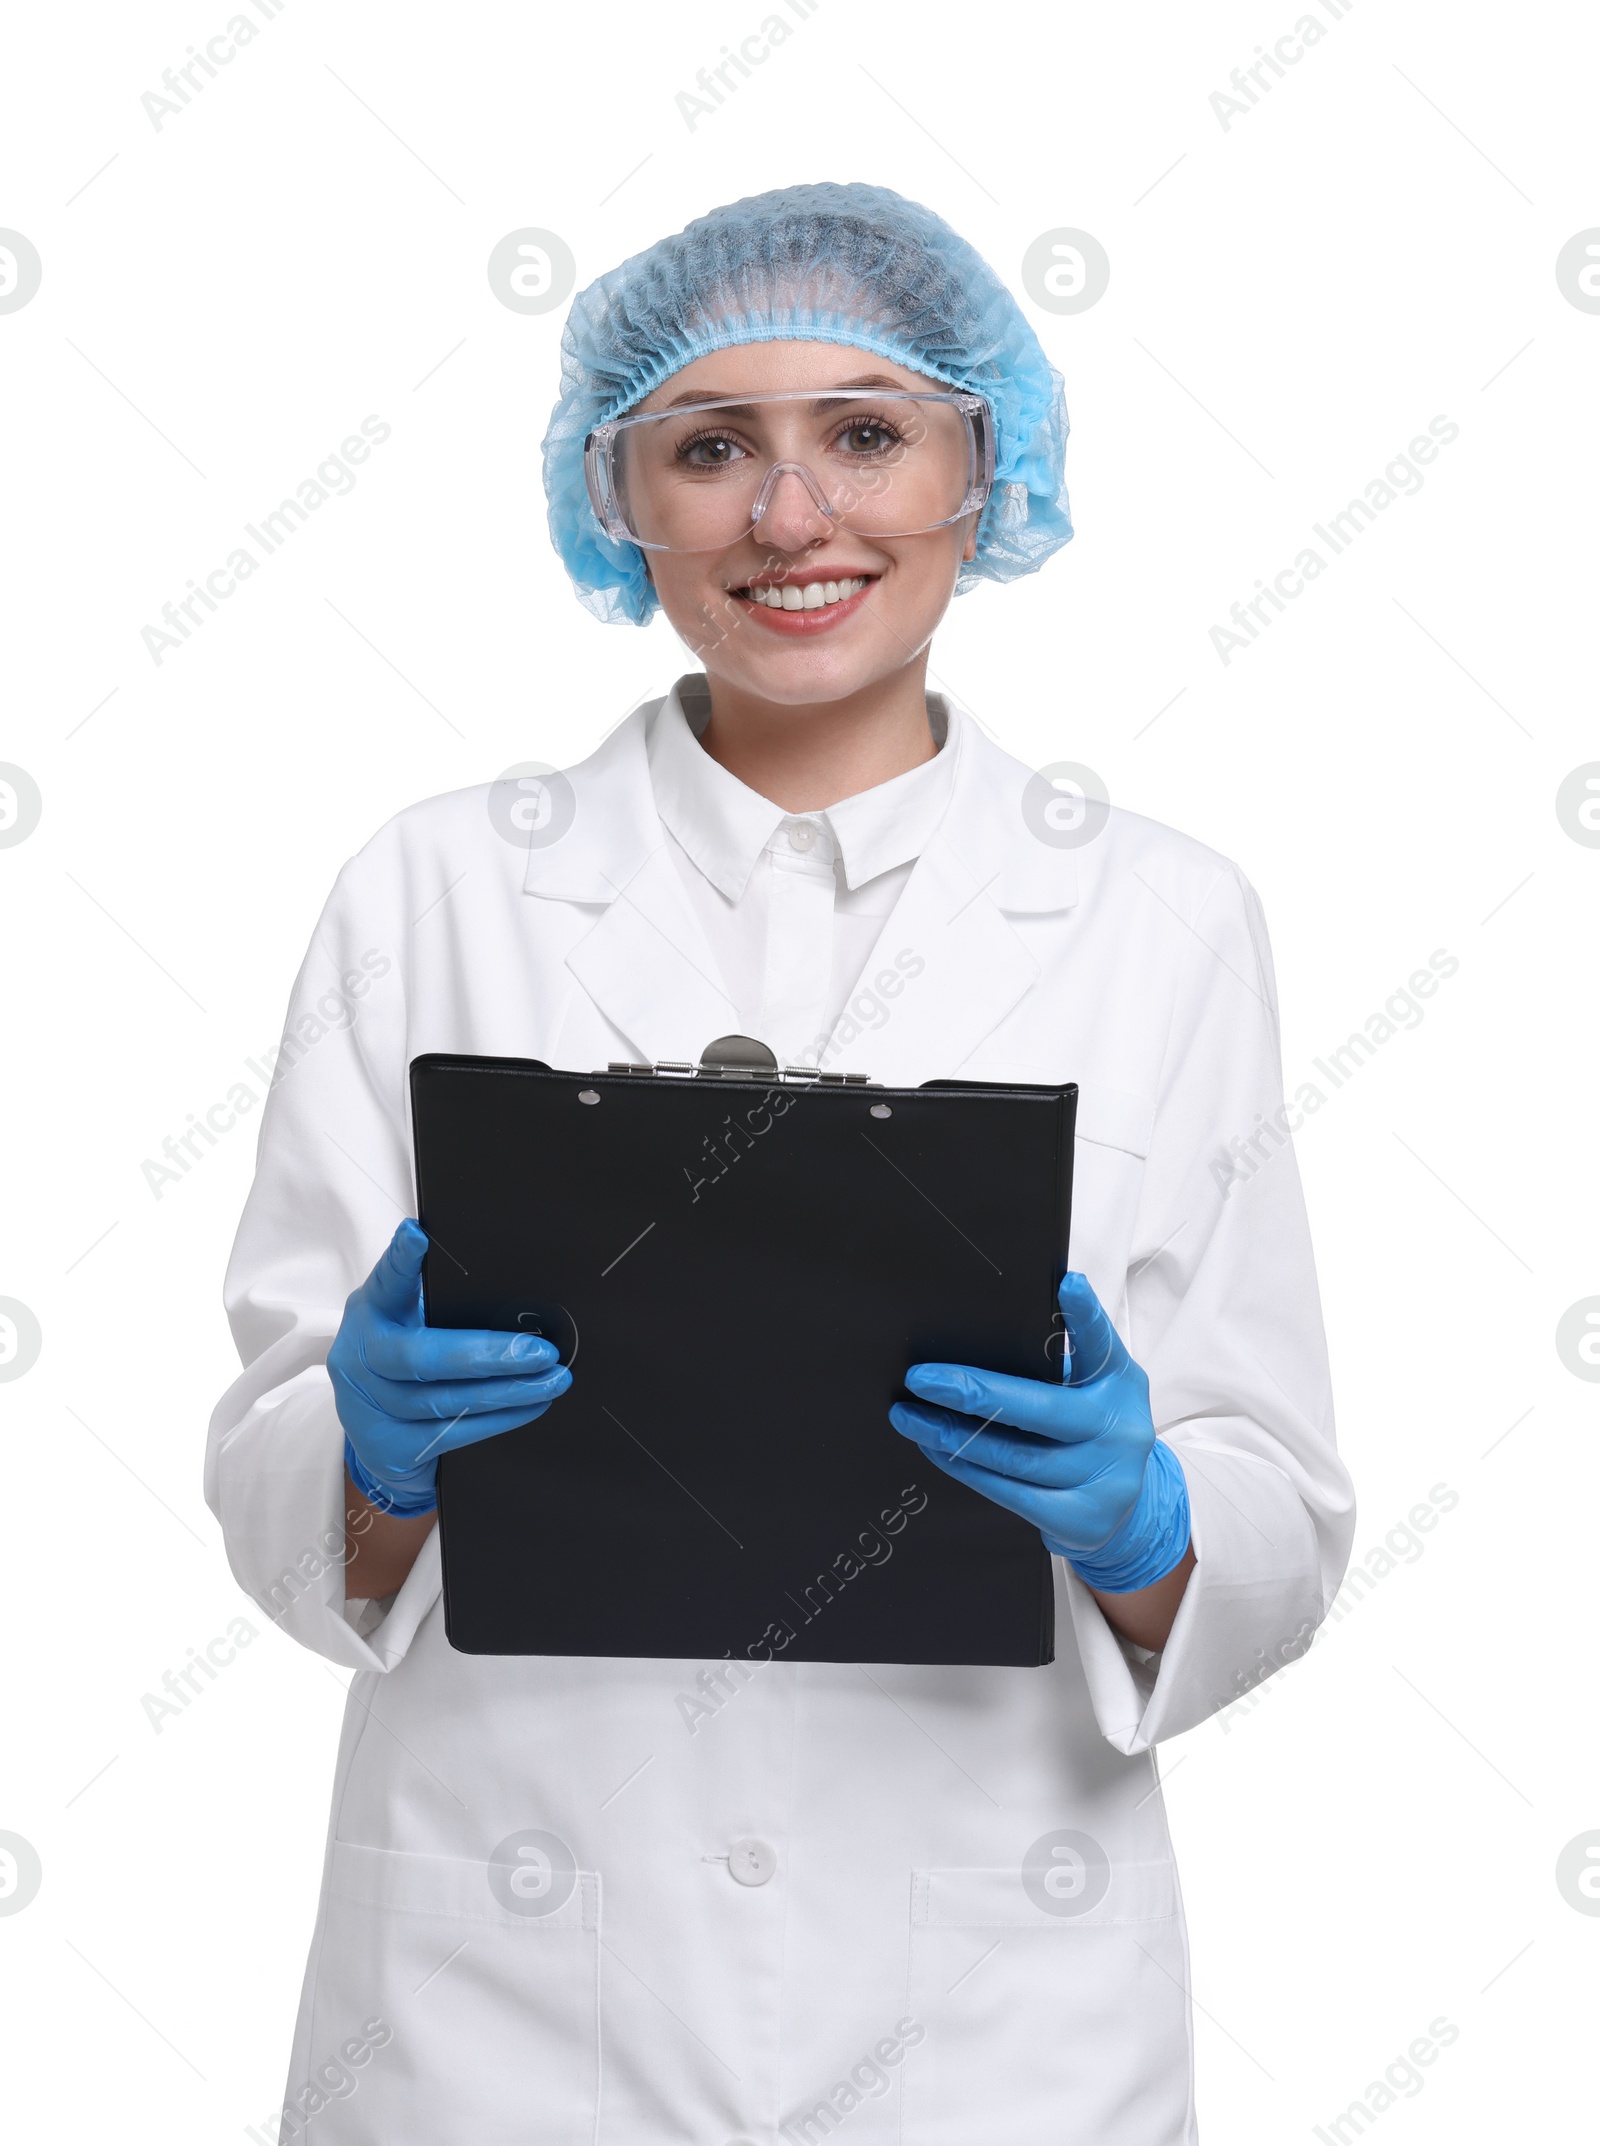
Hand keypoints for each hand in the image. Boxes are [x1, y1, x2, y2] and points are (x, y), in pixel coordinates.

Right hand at [328, 1219, 571, 1515]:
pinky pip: (453, 1433)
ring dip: (507, 1391)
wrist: (377, 1436)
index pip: (385, 1283)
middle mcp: (360, 1357)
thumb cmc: (405, 1363)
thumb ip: (440, 1305)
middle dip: (486, 1355)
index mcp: (371, 1312)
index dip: (399, 1261)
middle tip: (541, 1352)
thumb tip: (515, 1292)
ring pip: (443, 1400)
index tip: (417, 1237)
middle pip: (418, 1357)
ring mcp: (370, 1406)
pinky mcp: (392, 1446)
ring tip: (552, 1379)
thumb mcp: (409, 1323)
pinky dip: (500, 1419)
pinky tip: (531, 1405)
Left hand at [888, 1271, 1189, 1594]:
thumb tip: (973, 1337)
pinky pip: (1010, 1492)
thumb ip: (1055, 1364)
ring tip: (909, 1416)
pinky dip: (966, 1468)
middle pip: (1041, 1409)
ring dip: (952, 1434)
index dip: (1086, 1316)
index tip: (1068, 1285)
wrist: (1127, 1506)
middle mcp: (1119, 1428)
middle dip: (974, 1392)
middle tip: (920, 1378)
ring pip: (1015, 1455)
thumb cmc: (1090, 1429)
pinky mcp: (1081, 1518)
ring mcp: (1105, 1478)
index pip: (1102, 1345)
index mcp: (1119, 1382)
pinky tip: (936, 1449)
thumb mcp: (1091, 1390)